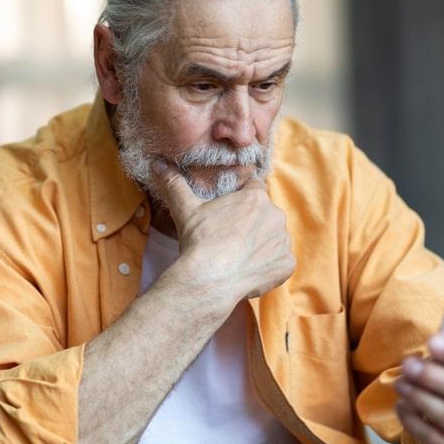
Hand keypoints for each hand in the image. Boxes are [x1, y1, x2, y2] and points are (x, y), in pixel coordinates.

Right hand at [151, 160, 294, 304]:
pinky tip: (248, 271)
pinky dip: (268, 267)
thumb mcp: (185, 209)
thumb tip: (157, 164)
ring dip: (261, 245)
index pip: (254, 190)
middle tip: (229, 238)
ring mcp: (283, 241)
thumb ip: (175, 184)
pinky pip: (280, 263)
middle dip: (251, 224)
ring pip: (274, 239)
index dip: (241, 201)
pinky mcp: (287, 265)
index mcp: (255, 198)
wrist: (210, 279)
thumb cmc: (199, 241)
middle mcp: (275, 216)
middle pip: (265, 215)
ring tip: (237, 257)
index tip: (229, 214)